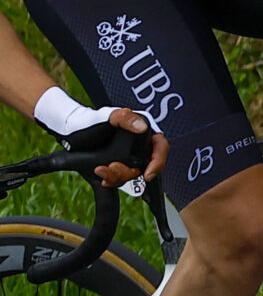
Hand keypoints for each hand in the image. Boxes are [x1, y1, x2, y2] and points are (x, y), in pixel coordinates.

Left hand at [34, 88, 163, 185]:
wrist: (71, 130)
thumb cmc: (91, 120)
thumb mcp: (109, 116)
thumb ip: (126, 118)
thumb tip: (143, 127)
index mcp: (143, 133)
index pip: (160, 147)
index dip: (158, 161)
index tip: (148, 173)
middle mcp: (137, 147)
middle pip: (145, 165)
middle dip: (129, 171)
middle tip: (114, 166)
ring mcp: (126, 159)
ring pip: (130, 175)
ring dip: (117, 176)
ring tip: (101, 169)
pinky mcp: (115, 168)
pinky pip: (118, 179)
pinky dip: (109, 179)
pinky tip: (101, 173)